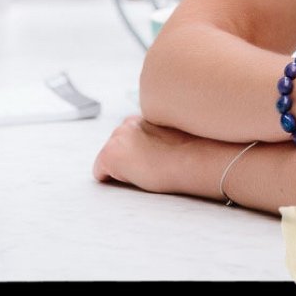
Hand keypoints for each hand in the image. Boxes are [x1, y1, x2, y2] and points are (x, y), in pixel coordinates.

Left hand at [93, 114, 212, 195]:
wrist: (195, 159)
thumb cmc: (194, 151)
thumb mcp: (176, 135)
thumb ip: (158, 135)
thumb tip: (156, 148)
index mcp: (144, 115)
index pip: (131, 136)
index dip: (141, 151)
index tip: (155, 157)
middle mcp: (127, 123)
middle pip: (117, 147)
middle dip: (128, 157)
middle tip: (151, 166)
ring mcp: (116, 138)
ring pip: (110, 159)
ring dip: (122, 167)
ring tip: (147, 171)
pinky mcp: (109, 155)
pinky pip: (100, 173)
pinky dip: (111, 179)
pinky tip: (135, 178)